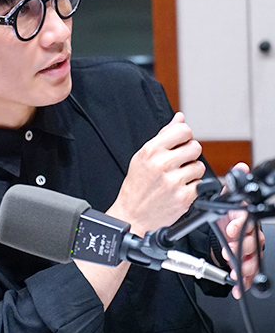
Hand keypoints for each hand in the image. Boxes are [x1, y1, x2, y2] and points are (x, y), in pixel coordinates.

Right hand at [108, 112, 204, 236]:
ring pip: (199, 166)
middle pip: (195, 147)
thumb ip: (164, 135)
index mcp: (151, 151)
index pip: (183, 130)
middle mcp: (161, 164)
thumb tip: (179, 118)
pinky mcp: (183, 197)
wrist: (132, 215)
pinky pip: (200, 184)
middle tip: (178, 164)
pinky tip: (178, 190)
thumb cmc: (137, 185)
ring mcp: (173, 182)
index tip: (180, 144)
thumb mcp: (143, 156)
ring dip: (192, 172)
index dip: (185, 137)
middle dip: (189, 155)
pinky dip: (192, 188)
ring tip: (177, 178)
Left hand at [217, 163, 264, 298]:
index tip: (230, 228)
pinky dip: (242, 282)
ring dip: (243, 266)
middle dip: (240, 248)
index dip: (240, 225)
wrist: (219, 227)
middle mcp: (250, 233)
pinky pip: (247, 272)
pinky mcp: (243, 261)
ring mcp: (248, 248)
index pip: (247, 220)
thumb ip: (230, 186)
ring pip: (252, 259)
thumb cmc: (224, 212)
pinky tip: (236, 287)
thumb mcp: (223, 197)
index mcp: (244, 217)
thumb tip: (241, 167)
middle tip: (228, 250)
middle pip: (253, 243)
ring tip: (233, 270)